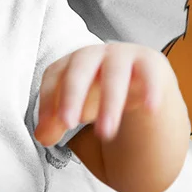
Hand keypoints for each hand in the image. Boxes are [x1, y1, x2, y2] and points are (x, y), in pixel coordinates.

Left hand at [34, 43, 172, 144]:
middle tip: (68, 124)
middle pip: (80, 69)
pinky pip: (149, 73)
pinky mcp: (149, 62)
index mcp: (71, 62)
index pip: (54, 75)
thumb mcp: (78, 108)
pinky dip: (150, 89)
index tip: (47, 130)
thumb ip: (57, 122)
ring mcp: (123, 55)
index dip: (48, 100)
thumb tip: (42, 137)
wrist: (141, 79)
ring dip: (109, 102)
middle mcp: (95, 54)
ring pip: (115, 75)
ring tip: (106, 132)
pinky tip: (149, 109)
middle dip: (73, 95)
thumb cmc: (100, 92)